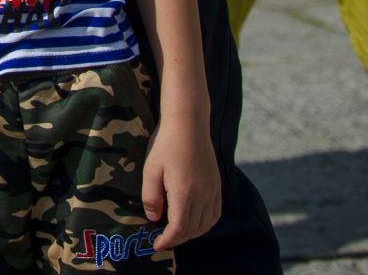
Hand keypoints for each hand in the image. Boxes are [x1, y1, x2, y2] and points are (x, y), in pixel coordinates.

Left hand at [144, 116, 221, 250]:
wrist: (189, 123)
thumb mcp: (150, 169)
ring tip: (177, 232)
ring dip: (192, 233)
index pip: (179, 228)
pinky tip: (194, 220)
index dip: (168, 241)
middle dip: (178, 239)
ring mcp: (212, 190)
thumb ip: (151, 196)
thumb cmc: (166, 144)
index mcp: (184, 193)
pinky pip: (215, 213)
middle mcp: (202, 195)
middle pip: (193, 229)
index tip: (156, 245)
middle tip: (163, 239)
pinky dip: (206, 223)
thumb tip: (154, 218)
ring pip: (206, 224)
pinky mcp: (217, 184)